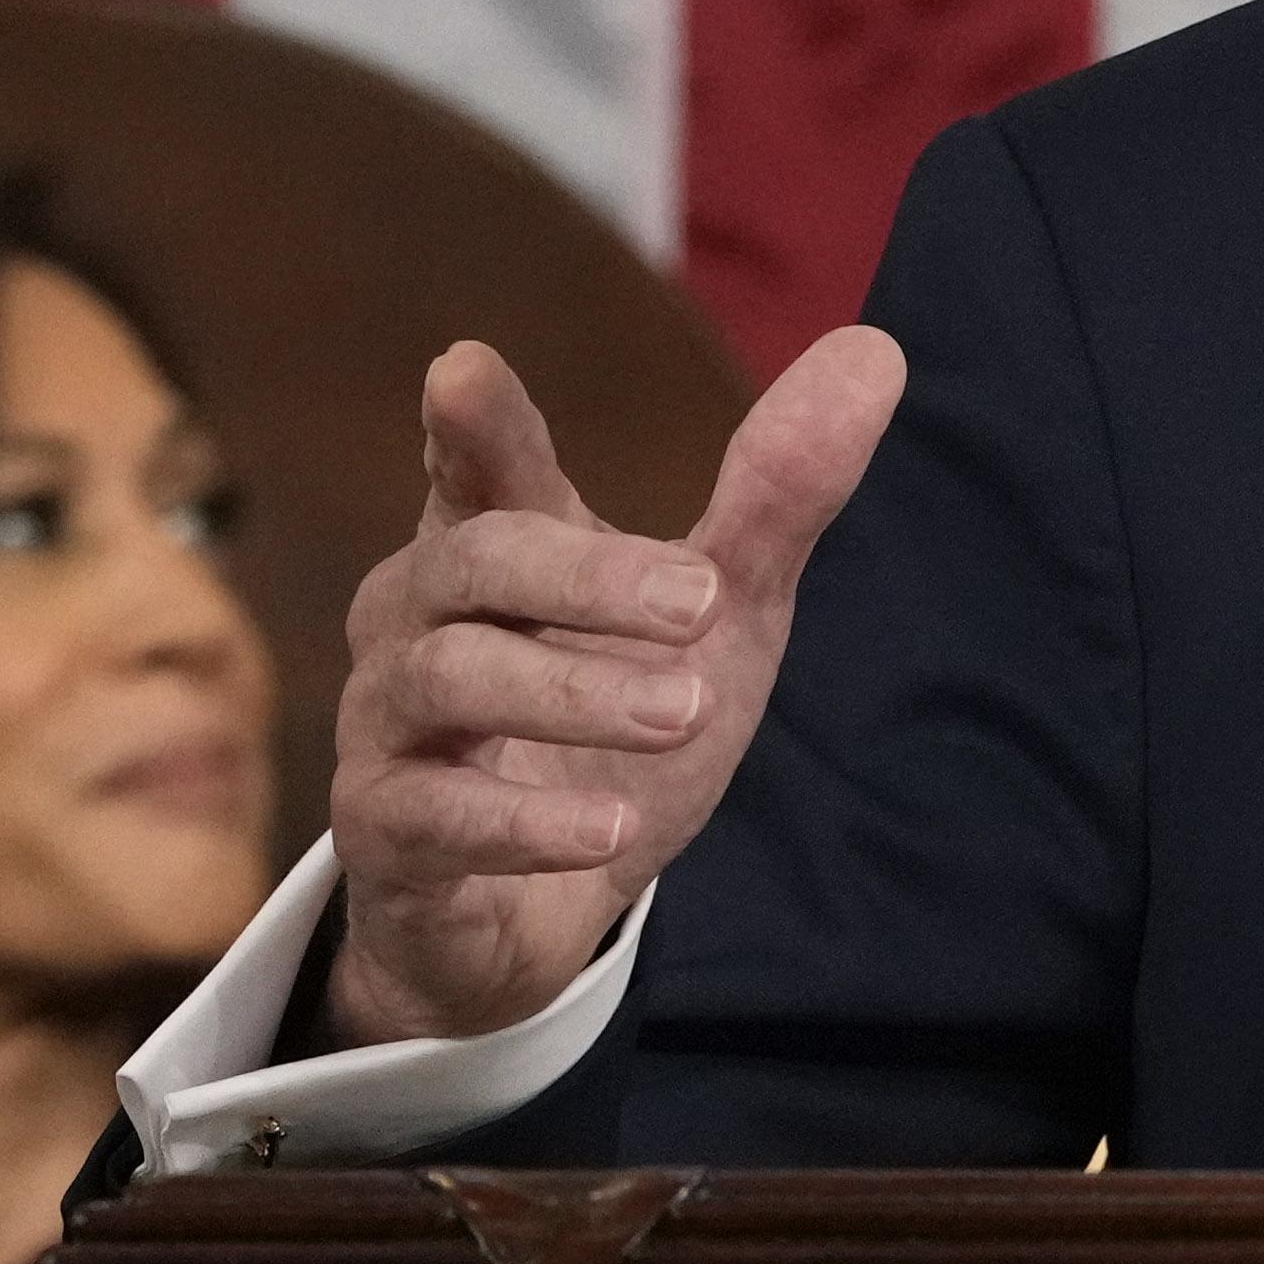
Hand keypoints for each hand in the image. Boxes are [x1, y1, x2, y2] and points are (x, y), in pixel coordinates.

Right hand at [323, 325, 907, 1043]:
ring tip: (687, 711)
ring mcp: (389, 727)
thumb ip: (778, 496)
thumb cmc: (613, 729)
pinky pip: (434, 815)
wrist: (532, 913)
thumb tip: (878, 349)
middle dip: (585, 574)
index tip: (463, 373)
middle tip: (702, 600)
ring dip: (574, 693)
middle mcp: (419, 622)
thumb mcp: (716, 614)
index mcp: (495, 549)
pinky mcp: (385, 835)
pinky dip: (526, 824)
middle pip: (474, 562)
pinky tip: (607, 831)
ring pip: (449, 680)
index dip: (472, 427)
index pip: (477, 469)